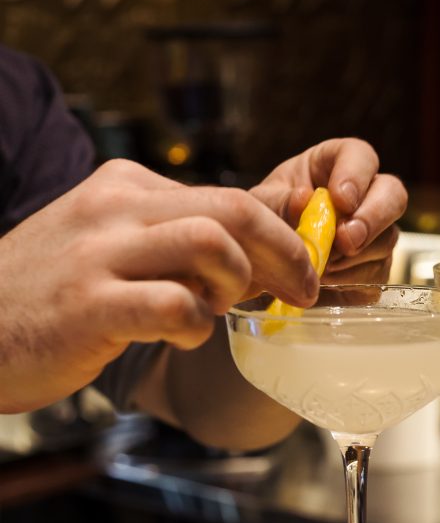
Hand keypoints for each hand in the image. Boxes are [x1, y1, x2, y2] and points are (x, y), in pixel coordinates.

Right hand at [0, 159, 318, 412]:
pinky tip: (185, 337)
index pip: (225, 195)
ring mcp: (97, 255)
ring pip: (208, 246)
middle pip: (231, 210)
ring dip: (237, 284)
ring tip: (223, 310)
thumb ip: (174, 236)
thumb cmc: (51, 293)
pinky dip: (196, 327)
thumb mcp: (109, 242)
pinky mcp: (88, 307)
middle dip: (285, 252)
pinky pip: (172, 307)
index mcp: (123, 186)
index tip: (299, 267)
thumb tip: (260, 246)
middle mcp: (113, 209)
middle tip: (304, 290)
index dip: (277, 234)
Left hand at [250, 138, 407, 283]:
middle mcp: (366, 193)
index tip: (340, 200)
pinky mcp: (376, 265)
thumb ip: (280, 201)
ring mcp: (376, 231)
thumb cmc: (269, 218)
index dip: (356, 176)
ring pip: (387, 239)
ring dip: (354, 257)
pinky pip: (377, 274)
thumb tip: (303, 199)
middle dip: (373, 218)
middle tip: (346, 240)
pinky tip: (325, 281)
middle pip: (394, 195)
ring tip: (318, 265)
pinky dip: (351, 281)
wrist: (270, 258)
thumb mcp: (263, 204)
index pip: (361, 157)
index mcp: (337, 164)